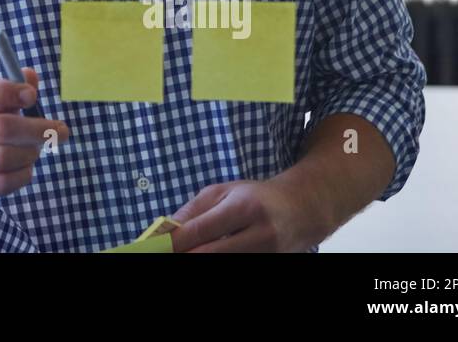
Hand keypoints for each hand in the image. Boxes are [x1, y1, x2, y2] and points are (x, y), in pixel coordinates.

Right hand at [0, 69, 70, 227]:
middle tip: (61, 130)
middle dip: (37, 129)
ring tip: (36, 150)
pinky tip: (25, 168)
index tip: (32, 96)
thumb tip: (30, 77)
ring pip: (4, 157)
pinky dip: (23, 174)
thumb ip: (7, 93)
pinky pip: (2, 182)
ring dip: (30, 153)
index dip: (4, 89)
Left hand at [168, 173, 326, 251]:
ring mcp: (268, 254)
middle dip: (185, 256)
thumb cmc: (257, 197)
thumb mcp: (224, 192)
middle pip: (210, 255)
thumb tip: (166, 230)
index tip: (154, 247)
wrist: (304, 210)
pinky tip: (209, 252)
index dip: (174, 243)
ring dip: (201, 259)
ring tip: (188, 252)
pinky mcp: (272, 264)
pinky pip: (238, 266)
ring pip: (225, 263)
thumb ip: (194, 210)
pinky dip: (220, 261)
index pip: (200, 231)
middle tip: (165, 254)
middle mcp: (259, 234)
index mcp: (244, 208)